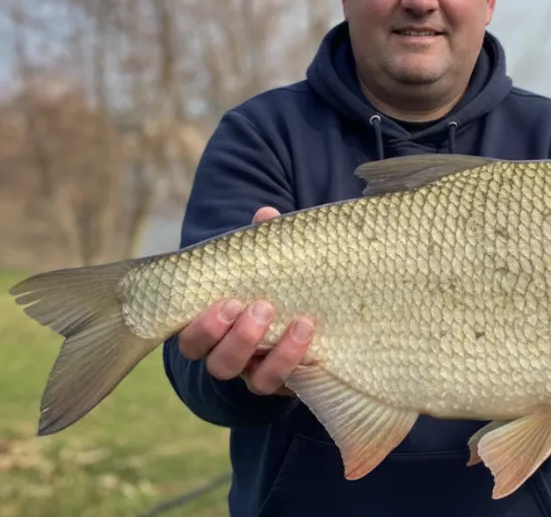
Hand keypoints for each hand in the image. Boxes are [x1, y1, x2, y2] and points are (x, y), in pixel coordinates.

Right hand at [177, 206, 314, 396]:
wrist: (303, 318)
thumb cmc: (268, 285)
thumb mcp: (263, 265)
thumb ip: (261, 243)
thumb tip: (266, 215)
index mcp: (214, 330)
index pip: (192, 339)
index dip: (204, 327)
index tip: (228, 301)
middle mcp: (232, 357)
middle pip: (219, 364)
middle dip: (238, 339)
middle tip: (260, 308)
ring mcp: (261, 373)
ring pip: (256, 380)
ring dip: (276, 353)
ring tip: (299, 323)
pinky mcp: (290, 381)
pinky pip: (288, 382)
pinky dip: (299, 358)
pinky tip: (311, 332)